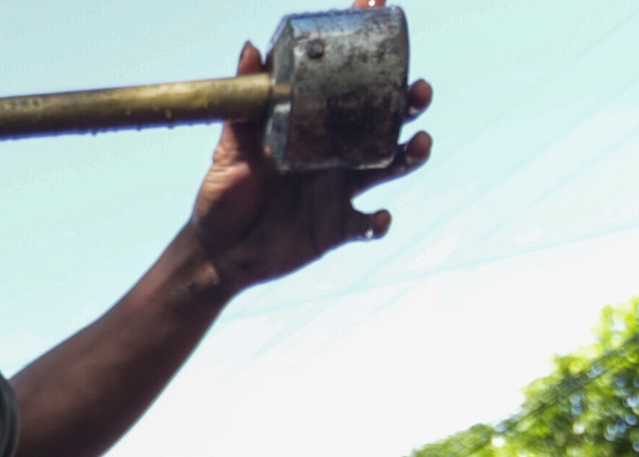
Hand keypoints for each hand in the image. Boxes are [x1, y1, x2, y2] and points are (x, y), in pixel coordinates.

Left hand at [186, 39, 431, 297]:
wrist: (219, 251)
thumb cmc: (223, 194)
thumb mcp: (231, 147)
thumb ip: (246, 104)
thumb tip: (251, 48)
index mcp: (314, 127)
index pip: (349, 85)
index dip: (371, 53)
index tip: (382, 17)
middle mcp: (335, 154)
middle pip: (385, 120)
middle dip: (409, 102)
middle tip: (417, 90)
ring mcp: (340, 190)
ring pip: (391, 166)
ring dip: (411, 154)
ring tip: (420, 144)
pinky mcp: (338, 228)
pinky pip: (369, 225)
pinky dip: (379, 223)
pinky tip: (380, 218)